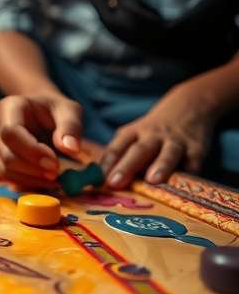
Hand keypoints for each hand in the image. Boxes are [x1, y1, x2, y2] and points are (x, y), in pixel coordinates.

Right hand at [0, 92, 83, 187]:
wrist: (42, 112)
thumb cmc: (54, 109)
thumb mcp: (68, 110)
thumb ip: (71, 126)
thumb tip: (71, 149)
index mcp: (10, 107)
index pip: (10, 132)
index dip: (31, 151)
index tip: (55, 162)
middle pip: (7, 155)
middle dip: (32, 169)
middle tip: (57, 173)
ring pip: (6, 170)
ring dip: (32, 179)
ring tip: (56, 179)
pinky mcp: (0, 160)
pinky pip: (10, 177)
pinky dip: (29, 183)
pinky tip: (48, 181)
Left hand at [100, 85, 215, 188]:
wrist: (189, 107)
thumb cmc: (153, 131)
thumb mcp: (133, 135)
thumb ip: (120, 155)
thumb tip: (99, 181)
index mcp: (132, 133)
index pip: (116, 147)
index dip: (106, 163)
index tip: (97, 179)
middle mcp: (152, 136)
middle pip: (138, 150)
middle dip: (126, 166)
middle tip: (115, 182)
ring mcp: (175, 142)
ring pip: (168, 153)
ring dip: (160, 166)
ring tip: (153, 180)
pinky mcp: (197, 149)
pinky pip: (193, 163)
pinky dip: (189, 174)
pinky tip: (183, 186)